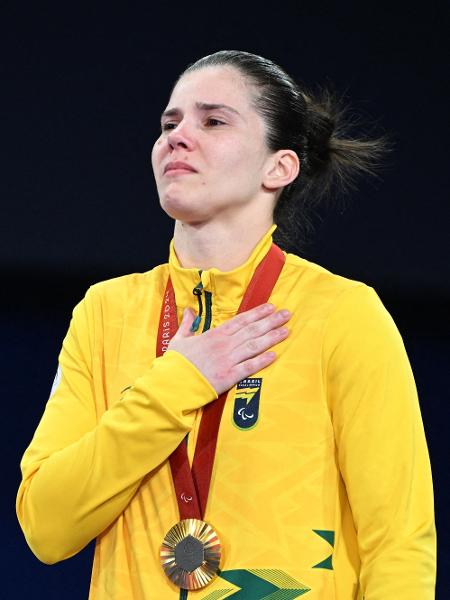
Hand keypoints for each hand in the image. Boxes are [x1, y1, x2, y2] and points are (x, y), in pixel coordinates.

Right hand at [167, 303, 290, 394]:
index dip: (257, 313)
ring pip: (254, 346)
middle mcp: (223, 345)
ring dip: (271, 338)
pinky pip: (249, 367)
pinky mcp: (229, 377)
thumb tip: (189, 311)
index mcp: (213, 335)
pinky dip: (262, 361)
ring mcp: (227, 360)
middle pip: (252, 330)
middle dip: (270, 321)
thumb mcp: (179, 339)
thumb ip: (187, 324)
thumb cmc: (175, 363)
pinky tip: (274, 355)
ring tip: (286, 331)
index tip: (270, 307)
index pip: (240, 320)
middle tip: (286, 314)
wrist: (171, 384)